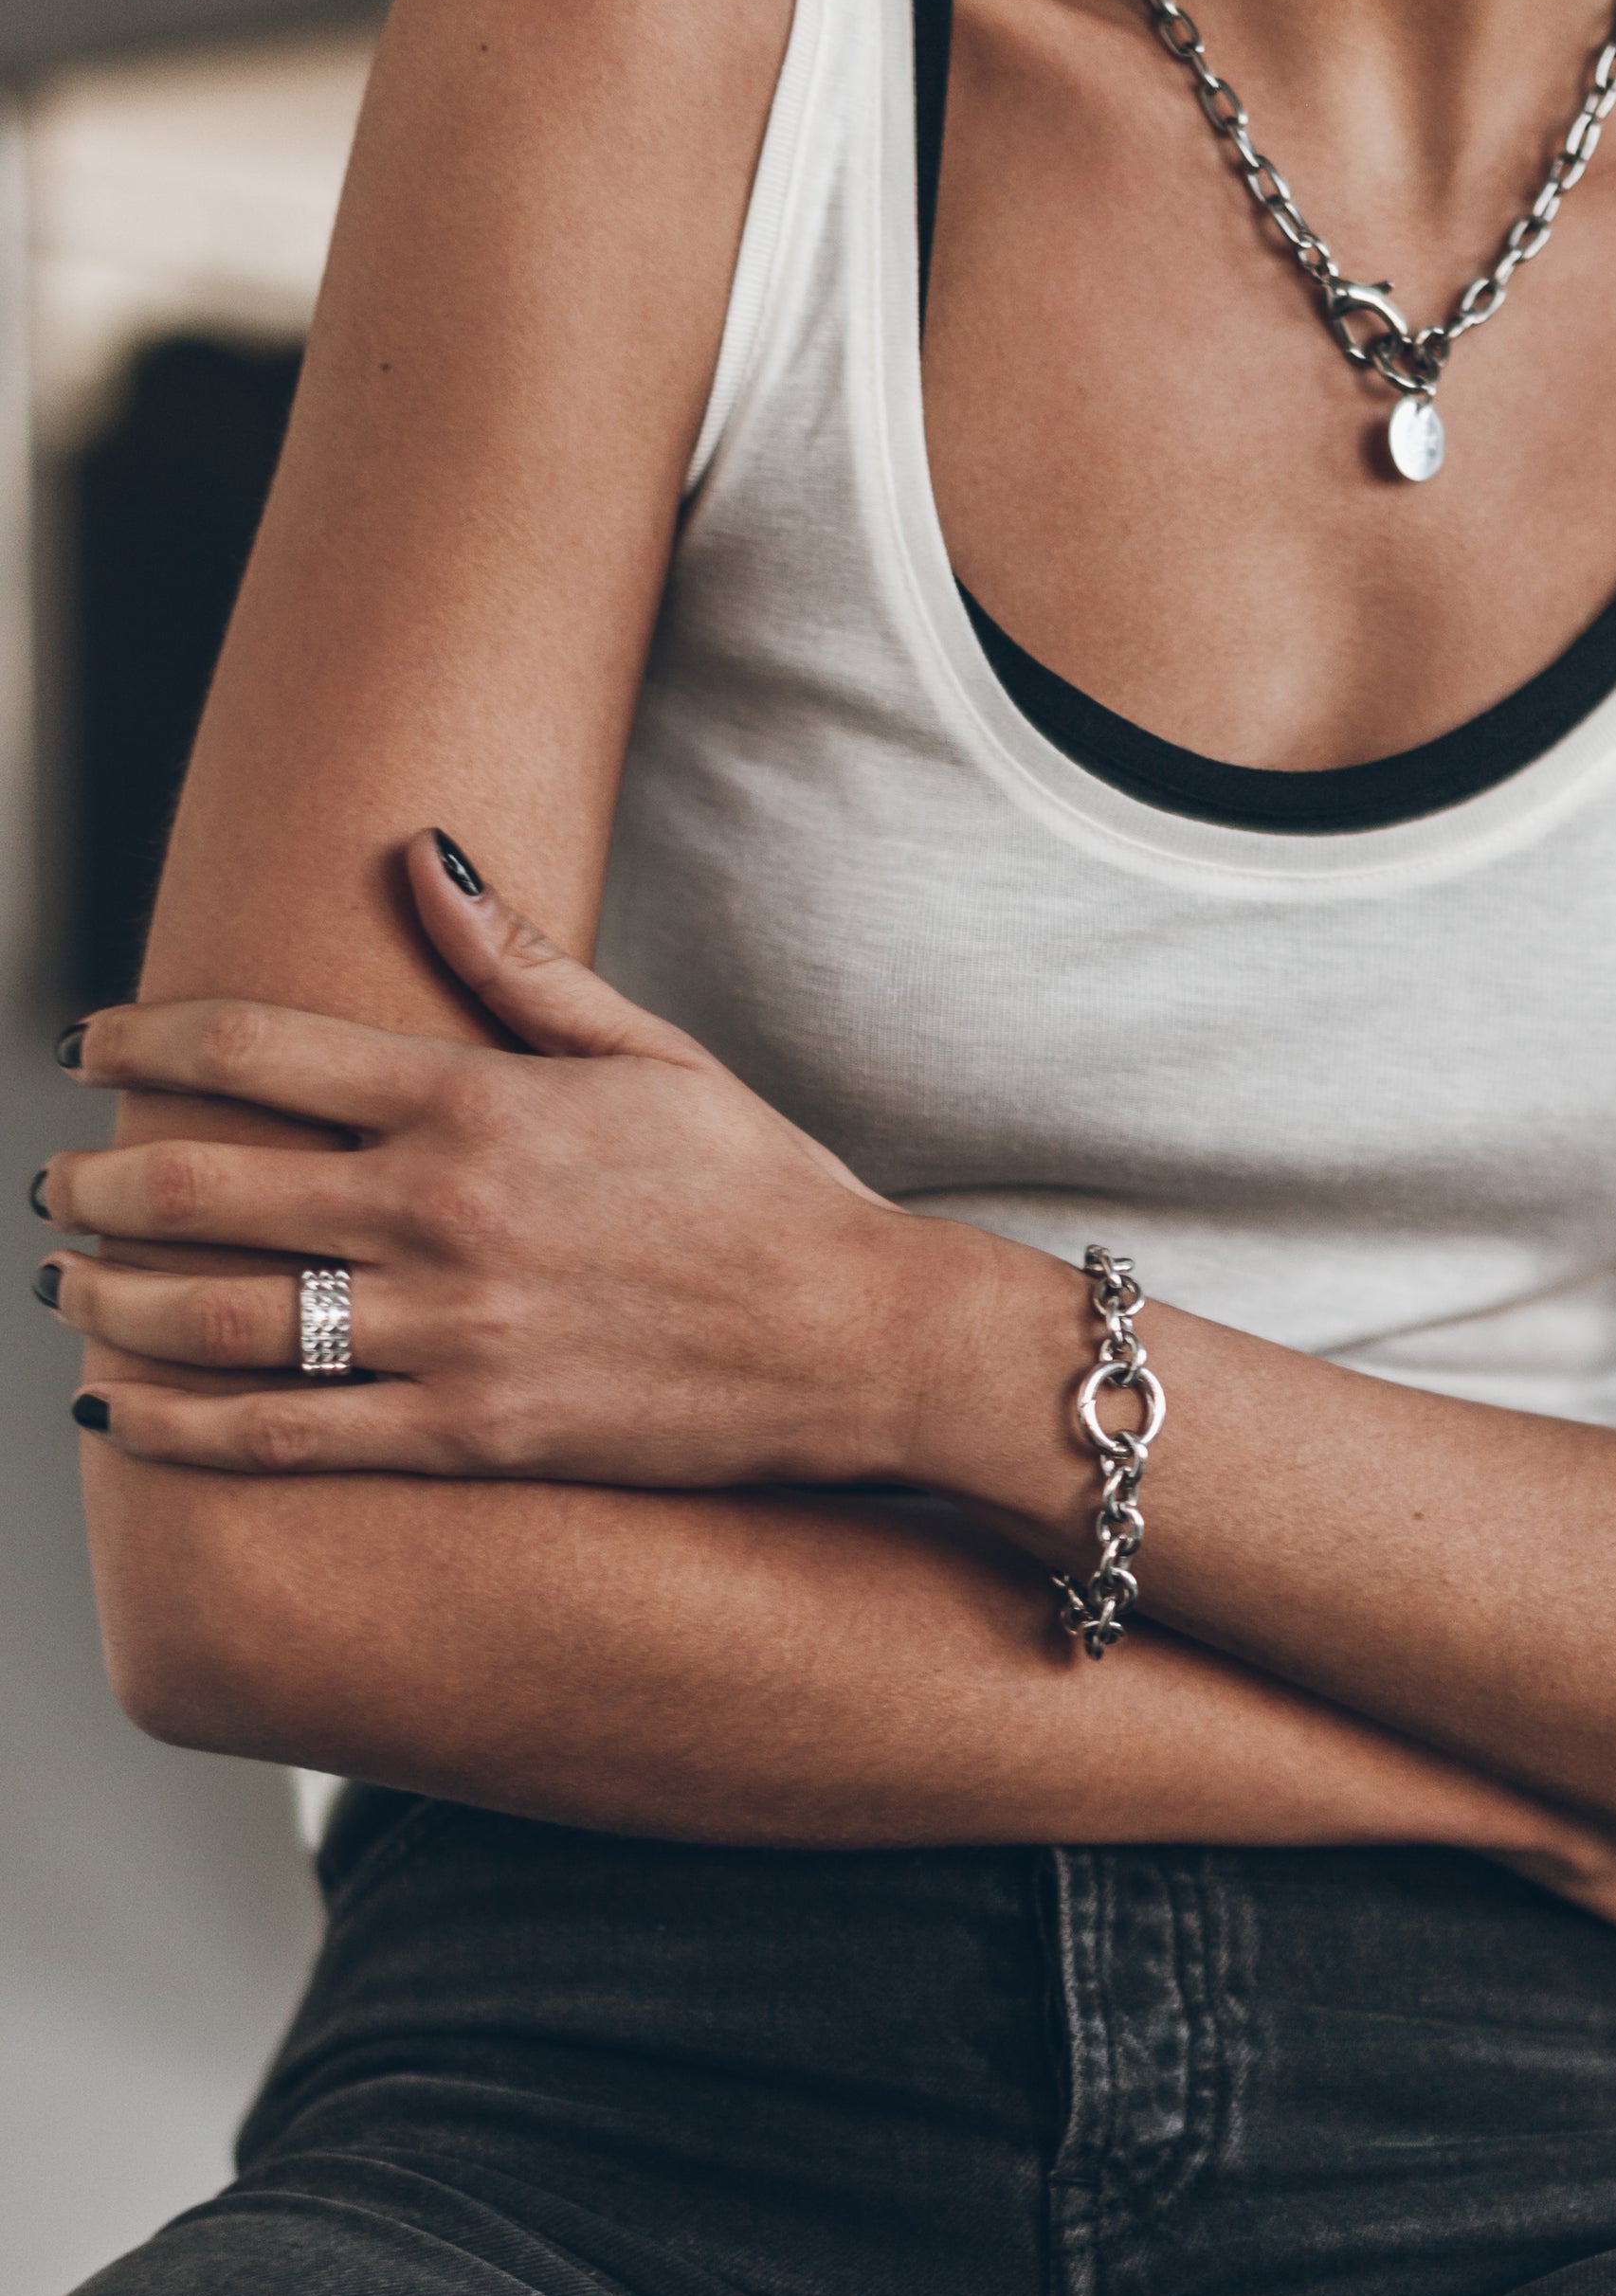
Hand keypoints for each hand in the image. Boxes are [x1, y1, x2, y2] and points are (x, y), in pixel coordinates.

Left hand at [39, 832, 938, 1487]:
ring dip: (110, 1299)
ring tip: (68, 1284)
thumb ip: (520, 964)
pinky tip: (118, 1415)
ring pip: (218, 1318)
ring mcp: (448, 1331)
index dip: (143, 1035)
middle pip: (202, 1184)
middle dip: (99, 1177)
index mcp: (477, 1101)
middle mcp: (441, 1210)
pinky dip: (177, 1430)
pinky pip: (284, 1440)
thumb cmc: (762, 1190)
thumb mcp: (652, 1051)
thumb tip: (422, 856)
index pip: (255, 1047)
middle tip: (59, 1179)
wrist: (855, 1336)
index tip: (87, 1040)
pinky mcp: (468, 1436)